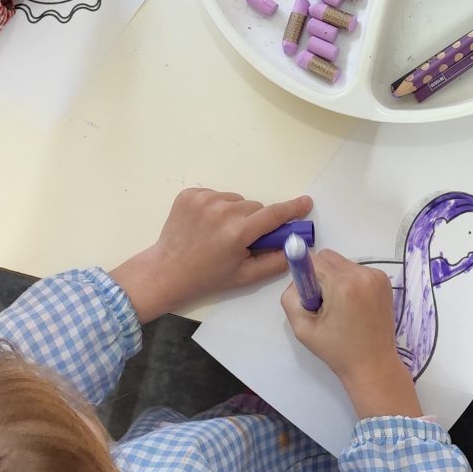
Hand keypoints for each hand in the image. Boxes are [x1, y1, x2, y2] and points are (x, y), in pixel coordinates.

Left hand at [110, 188, 310, 321]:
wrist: (166, 271)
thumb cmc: (206, 277)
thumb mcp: (244, 276)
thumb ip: (274, 262)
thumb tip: (296, 248)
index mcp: (237, 232)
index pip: (273, 215)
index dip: (293, 209)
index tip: (306, 203)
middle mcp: (222, 211)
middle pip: (254, 207)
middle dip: (254, 221)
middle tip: (242, 240)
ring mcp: (204, 199)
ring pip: (236, 200)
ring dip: (235, 213)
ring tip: (219, 233)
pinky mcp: (190, 194)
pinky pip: (216, 195)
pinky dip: (216, 207)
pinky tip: (205, 225)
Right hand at [282, 249, 421, 419]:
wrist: (373, 365)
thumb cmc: (337, 351)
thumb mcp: (302, 329)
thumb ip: (291, 298)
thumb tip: (297, 279)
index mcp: (343, 286)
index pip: (314, 260)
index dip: (305, 275)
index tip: (309, 294)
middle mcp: (363, 274)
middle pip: (329, 257)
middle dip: (320, 275)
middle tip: (322, 303)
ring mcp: (377, 276)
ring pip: (343, 264)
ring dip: (335, 279)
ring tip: (340, 308)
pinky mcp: (385, 281)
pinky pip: (357, 271)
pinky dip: (350, 282)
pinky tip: (354, 306)